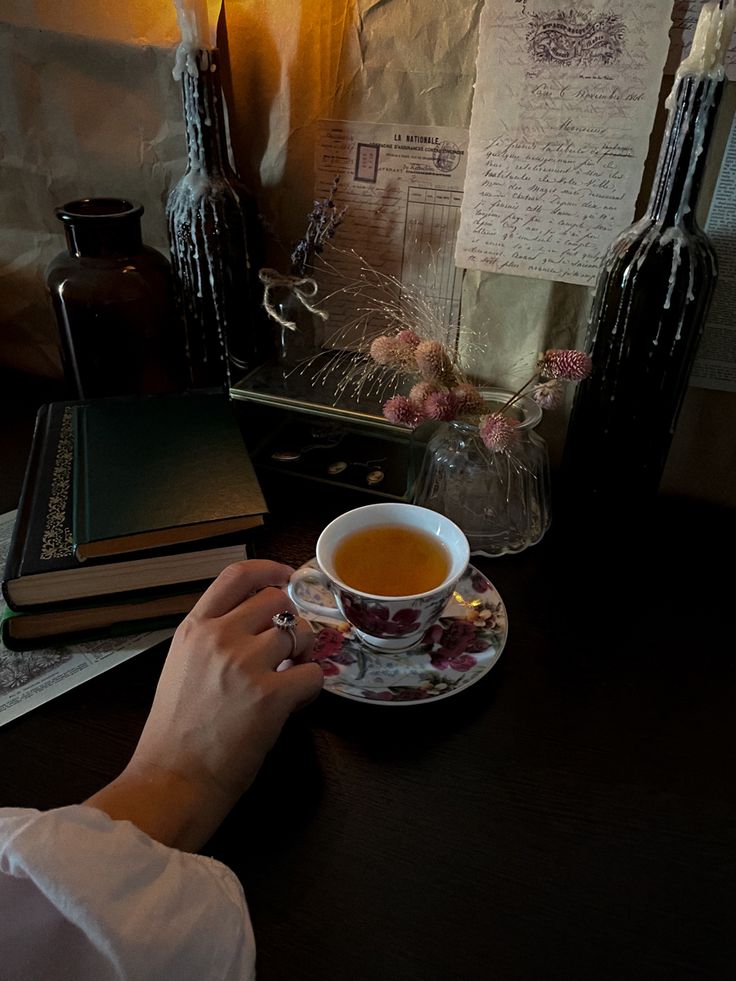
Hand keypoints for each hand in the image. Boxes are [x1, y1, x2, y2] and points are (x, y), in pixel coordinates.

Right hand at [85, 560, 322, 849]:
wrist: (172, 780)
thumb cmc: (174, 733)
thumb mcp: (182, 667)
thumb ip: (215, 640)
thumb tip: (259, 629)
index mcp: (194, 628)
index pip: (237, 575)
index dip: (269, 570)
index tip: (285, 577)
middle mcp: (219, 637)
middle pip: (277, 600)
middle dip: (291, 621)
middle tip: (290, 648)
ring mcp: (245, 664)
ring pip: (301, 633)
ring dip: (305, 653)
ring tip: (290, 677)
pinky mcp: (271, 695)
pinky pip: (314, 673)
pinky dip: (311, 687)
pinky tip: (294, 703)